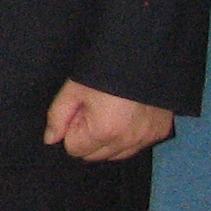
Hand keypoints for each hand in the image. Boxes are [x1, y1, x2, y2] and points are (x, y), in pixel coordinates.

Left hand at [44, 80, 175, 160]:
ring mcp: (147, 138)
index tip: (79, 110)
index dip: (71, 129)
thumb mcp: (73, 89)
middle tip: (93, 110)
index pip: (74, 149)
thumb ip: (57, 117)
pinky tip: (126, 116)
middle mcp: (128, 141)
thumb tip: (51, 139)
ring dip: (108, 141)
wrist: (143, 55)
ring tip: (110, 112)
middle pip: (95, 156)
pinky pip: (136, 146)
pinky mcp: (160, 132)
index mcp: (104, 131)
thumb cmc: (103, 70)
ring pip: (116, 155)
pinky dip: (127, 137)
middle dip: (88, 138)